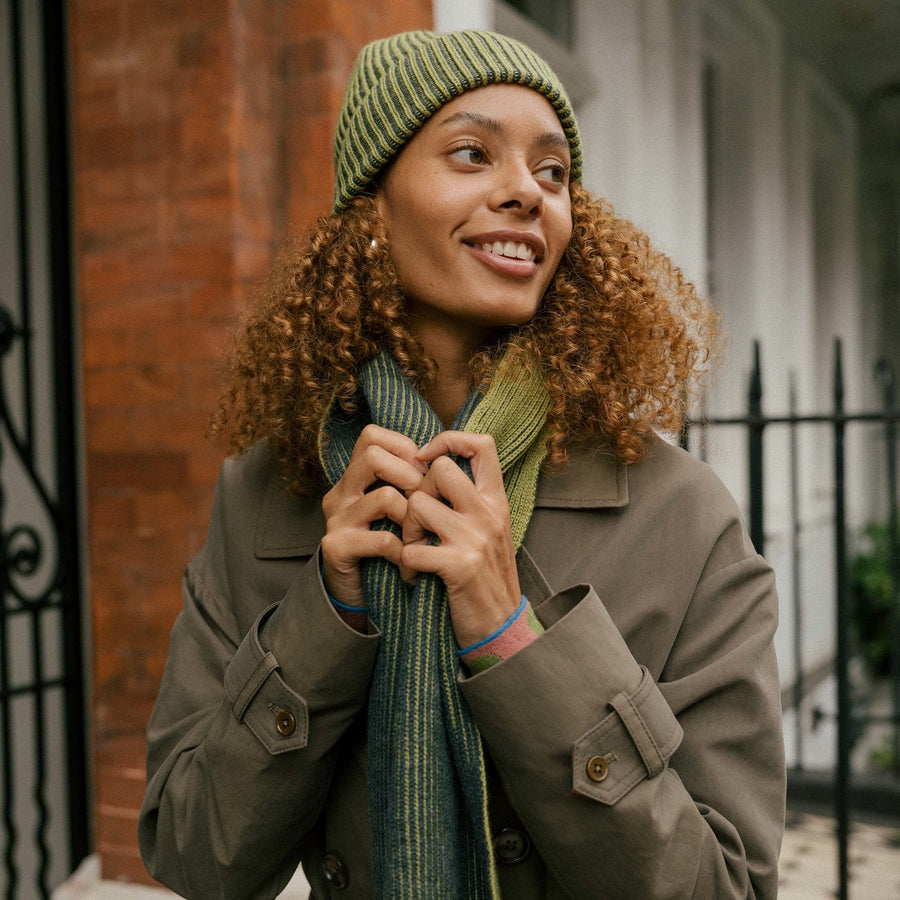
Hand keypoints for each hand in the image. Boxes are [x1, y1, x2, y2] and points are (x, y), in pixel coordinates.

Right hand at [320, 424, 425, 605]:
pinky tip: (411, 560)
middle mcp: (340, 493)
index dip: (403, 446)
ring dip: (412, 516)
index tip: (422, 470)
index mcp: (353, 478)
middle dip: (410, 476)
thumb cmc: (386, 547)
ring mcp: (336, 519)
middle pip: (373, 456)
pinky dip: (405, 550)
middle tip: (425, 500)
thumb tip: (442, 457)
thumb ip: (406, 481)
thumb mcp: (394, 508)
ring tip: (420, 534)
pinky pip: (382, 539)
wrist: (357, 596)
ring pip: (384, 496)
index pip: (372, 436)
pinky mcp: (337, 547)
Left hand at [401, 431, 521, 648]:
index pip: (482, 445)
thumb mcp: (490, 532)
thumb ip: (470, 501)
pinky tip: (413, 577)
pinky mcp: (460, 568)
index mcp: (496, 502)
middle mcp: (489, 515)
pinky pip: (412, 550)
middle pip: (441, 470)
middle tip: (415, 522)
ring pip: (418, 506)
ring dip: (406, 531)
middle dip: (416, 492)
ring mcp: (476, 540)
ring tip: (413, 551)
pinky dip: (405, 566)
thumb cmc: (487, 579)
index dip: (449, 440)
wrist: (502, 630)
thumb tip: (435, 468)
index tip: (426, 458)